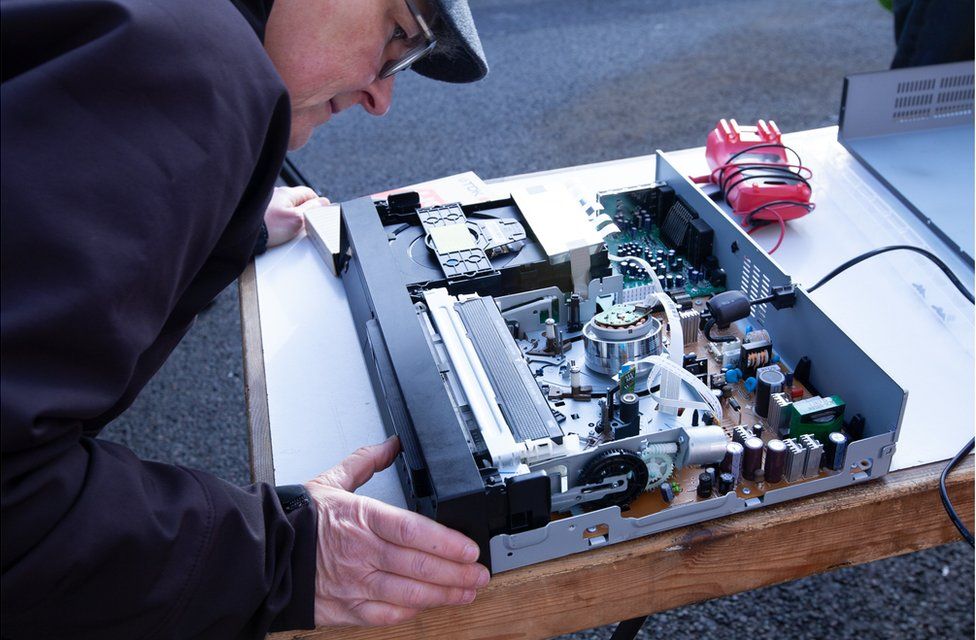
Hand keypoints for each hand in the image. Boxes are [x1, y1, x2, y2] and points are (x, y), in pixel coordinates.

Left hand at [264, 185, 329, 247]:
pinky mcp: (260, 213)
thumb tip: (323, 202)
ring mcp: (266, 203)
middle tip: (305, 225)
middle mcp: (276, 195)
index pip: (309, 193)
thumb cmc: (269, 227)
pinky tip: (278, 231)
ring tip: (290, 231)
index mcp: (287, 193)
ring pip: (286, 209)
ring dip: (291, 218)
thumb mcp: (297, 219)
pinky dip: (279, 223)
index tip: (320, 213)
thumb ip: (312, 209)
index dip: (317, 203)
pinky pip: (276, 216)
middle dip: (303, 212)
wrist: (244, 234)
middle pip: (297, 201)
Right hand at [305, 436, 489, 626]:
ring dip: (442, 595)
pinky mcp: (345, 608)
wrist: (260, 553)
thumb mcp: (330, 481)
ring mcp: (354, 583)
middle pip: (418, 566)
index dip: (446, 542)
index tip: (470, 548)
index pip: (412, 531)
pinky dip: (409, 612)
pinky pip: (384, 614)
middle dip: (456, 573)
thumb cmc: (295, 519)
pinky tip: (427, 607)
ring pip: (408, 594)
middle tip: (480, 574)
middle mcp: (361, 553)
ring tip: (466, 592)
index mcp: (360, 518)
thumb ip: (365, 462)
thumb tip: (391, 445)